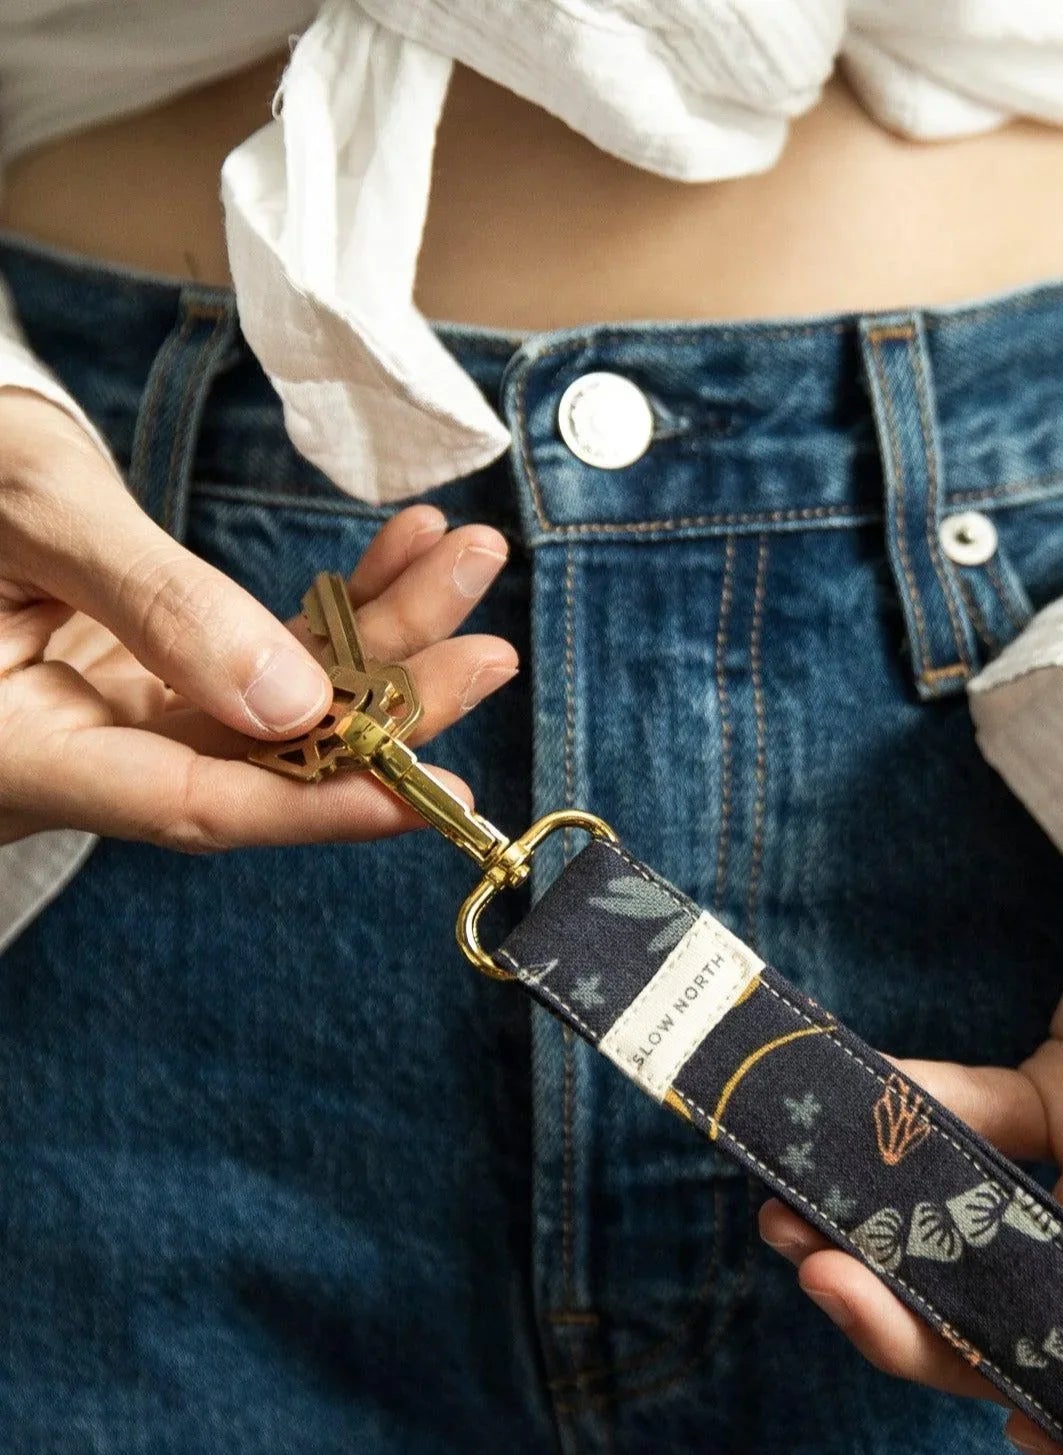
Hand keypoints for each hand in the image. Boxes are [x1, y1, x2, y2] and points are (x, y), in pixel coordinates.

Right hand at [0, 391, 517, 849]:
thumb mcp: (31, 511)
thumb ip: (158, 606)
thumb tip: (295, 702)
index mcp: (19, 752)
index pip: (195, 806)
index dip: (322, 807)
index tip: (431, 794)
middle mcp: (81, 752)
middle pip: (262, 756)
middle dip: (388, 701)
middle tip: (488, 651)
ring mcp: (122, 712)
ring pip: (279, 701)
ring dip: (381, 637)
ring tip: (468, 564)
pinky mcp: (151, 671)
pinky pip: (263, 653)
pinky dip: (336, 606)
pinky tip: (405, 552)